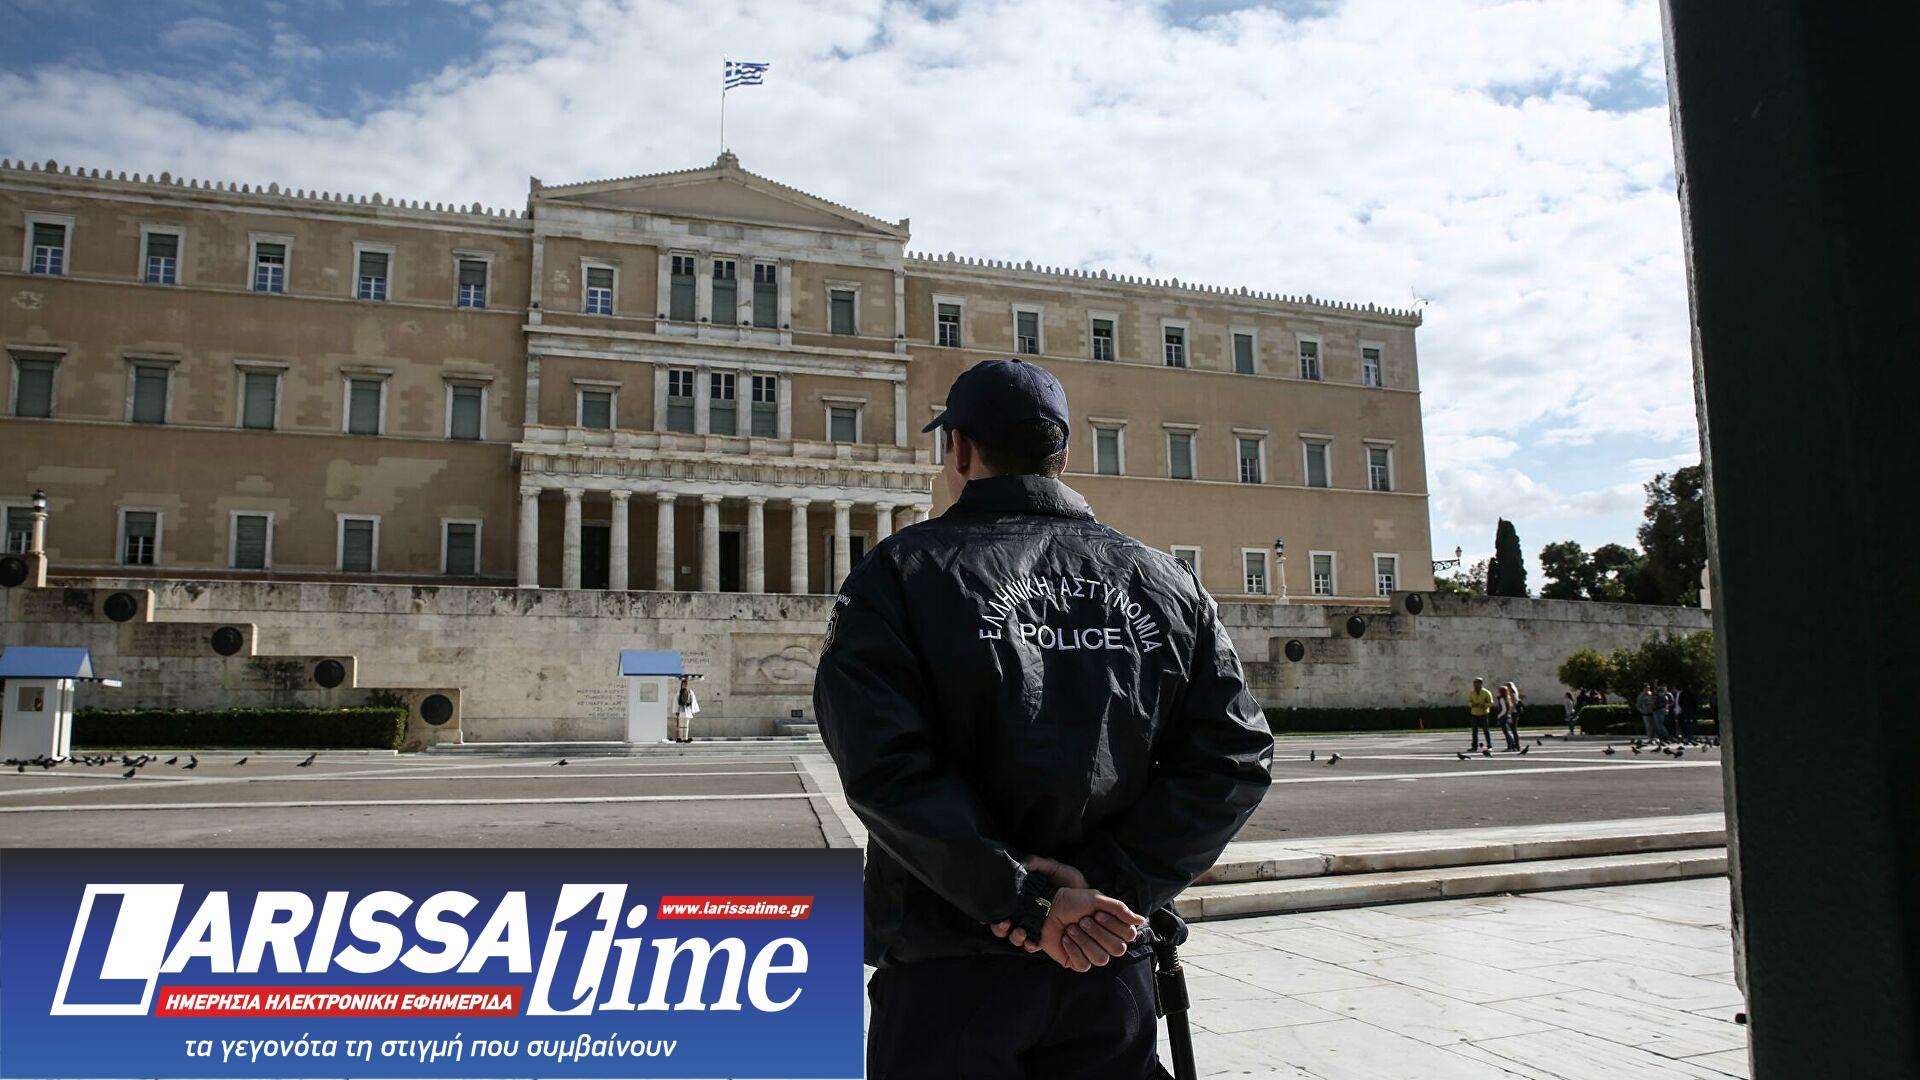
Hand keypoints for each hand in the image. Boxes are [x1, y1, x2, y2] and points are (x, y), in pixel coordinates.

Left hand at [988, 856, 1144, 969]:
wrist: (1046, 908)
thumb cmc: (1072, 901)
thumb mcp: (1096, 899)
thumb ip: (1120, 909)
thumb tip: (1142, 920)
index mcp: (1113, 927)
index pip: (1128, 936)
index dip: (1114, 926)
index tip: (1098, 914)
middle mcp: (1106, 942)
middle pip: (1117, 949)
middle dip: (1098, 933)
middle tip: (1082, 920)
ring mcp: (1091, 953)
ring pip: (1101, 959)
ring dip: (1084, 941)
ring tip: (1071, 928)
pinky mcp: (1076, 962)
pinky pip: (1083, 965)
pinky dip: (1074, 950)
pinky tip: (1066, 939)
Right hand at [991, 856, 1090, 952]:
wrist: (1087, 894)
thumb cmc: (1068, 880)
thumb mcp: (1054, 868)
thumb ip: (1039, 863)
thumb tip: (1023, 863)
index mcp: (1022, 900)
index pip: (1001, 910)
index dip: (995, 916)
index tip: (996, 916)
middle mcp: (1025, 915)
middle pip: (1004, 928)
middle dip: (1001, 929)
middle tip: (1006, 923)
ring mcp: (1035, 927)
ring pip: (1018, 938)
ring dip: (1016, 938)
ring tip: (1022, 933)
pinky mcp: (1048, 937)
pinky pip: (1035, 945)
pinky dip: (1032, 945)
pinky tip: (1034, 943)